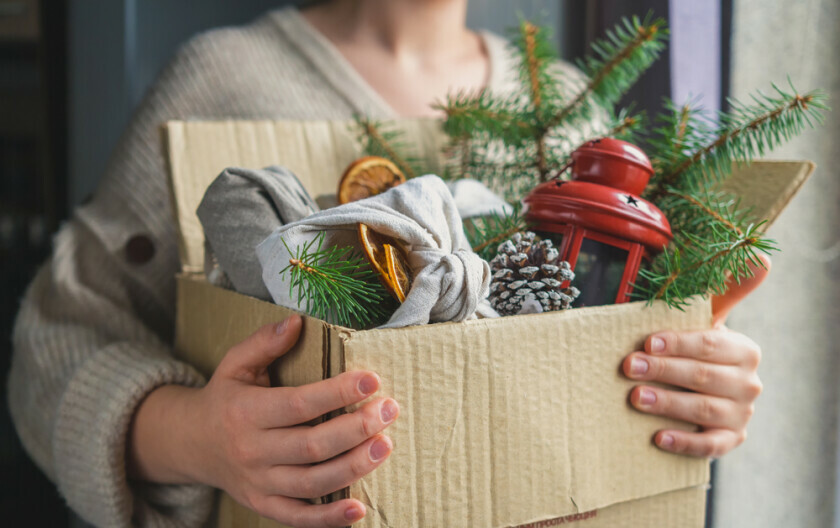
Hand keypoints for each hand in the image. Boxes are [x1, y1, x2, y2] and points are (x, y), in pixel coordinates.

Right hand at [128, 316, 398, 526]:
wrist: (191, 444)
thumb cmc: (224, 398)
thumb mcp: (235, 364)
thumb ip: (264, 342)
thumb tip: (297, 321)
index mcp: (246, 412)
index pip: (299, 404)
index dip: (337, 393)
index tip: (372, 381)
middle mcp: (252, 451)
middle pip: (312, 446)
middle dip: (356, 429)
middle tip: (389, 410)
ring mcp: (259, 484)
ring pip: (312, 483)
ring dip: (353, 467)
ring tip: (386, 446)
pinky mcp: (264, 506)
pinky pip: (299, 518)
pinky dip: (329, 520)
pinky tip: (359, 510)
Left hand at [621, 255, 770, 457]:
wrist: (702, 392)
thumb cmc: (697, 349)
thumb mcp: (708, 320)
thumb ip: (728, 289)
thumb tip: (759, 257)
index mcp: (743, 350)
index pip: (710, 345)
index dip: (678, 342)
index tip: (647, 340)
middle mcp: (748, 383)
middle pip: (703, 377)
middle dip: (664, 370)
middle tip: (629, 367)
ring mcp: (740, 415)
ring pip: (703, 410)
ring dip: (668, 404)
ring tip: (635, 397)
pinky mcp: (730, 440)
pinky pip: (710, 446)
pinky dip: (684, 442)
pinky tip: (658, 437)